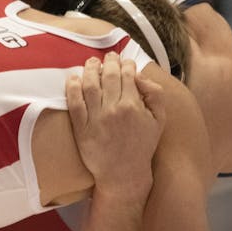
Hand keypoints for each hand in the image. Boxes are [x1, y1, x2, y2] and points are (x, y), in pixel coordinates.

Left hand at [66, 53, 165, 196]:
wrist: (123, 173)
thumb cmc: (142, 145)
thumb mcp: (159, 120)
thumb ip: (155, 94)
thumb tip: (140, 76)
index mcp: (133, 105)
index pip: (127, 75)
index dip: (125, 63)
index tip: (124, 60)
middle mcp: (113, 109)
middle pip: (108, 76)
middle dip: (108, 62)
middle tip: (108, 57)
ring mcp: (95, 118)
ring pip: (89, 85)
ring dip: (89, 69)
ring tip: (91, 63)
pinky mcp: (81, 128)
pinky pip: (74, 103)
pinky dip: (72, 88)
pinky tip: (73, 78)